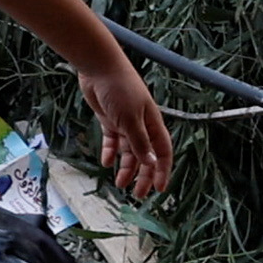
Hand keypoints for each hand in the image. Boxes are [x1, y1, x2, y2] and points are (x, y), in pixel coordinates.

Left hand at [73, 49, 173, 199]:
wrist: (99, 68)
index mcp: (153, 124)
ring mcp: (125, 122)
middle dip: (143, 175)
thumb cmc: (119, 89)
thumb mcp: (131, 120)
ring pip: (129, 151)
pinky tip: (106, 162)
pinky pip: (112, 140)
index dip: (163, 171)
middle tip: (137, 194)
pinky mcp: (110, 119)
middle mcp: (141, 125)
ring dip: (126, 167)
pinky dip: (110, 152)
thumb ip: (140, 143)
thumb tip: (151, 164)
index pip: (163, 152)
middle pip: (146, 156)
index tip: (159, 189)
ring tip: (120, 183)